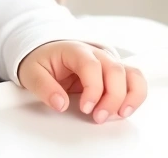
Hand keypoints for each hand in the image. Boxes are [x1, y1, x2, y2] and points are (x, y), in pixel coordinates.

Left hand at [18, 40, 146, 123]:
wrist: (46, 54)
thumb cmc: (41, 61)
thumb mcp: (31, 72)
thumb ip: (44, 87)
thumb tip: (60, 103)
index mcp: (75, 50)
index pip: (91, 66)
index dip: (93, 89)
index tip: (85, 108)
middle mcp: (96, 54)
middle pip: (115, 71)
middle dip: (111, 98)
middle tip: (98, 117)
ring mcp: (108, 62)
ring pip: (131, 74)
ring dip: (129, 97)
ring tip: (118, 115)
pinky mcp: (114, 73)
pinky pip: (135, 81)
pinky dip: (135, 96)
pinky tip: (124, 110)